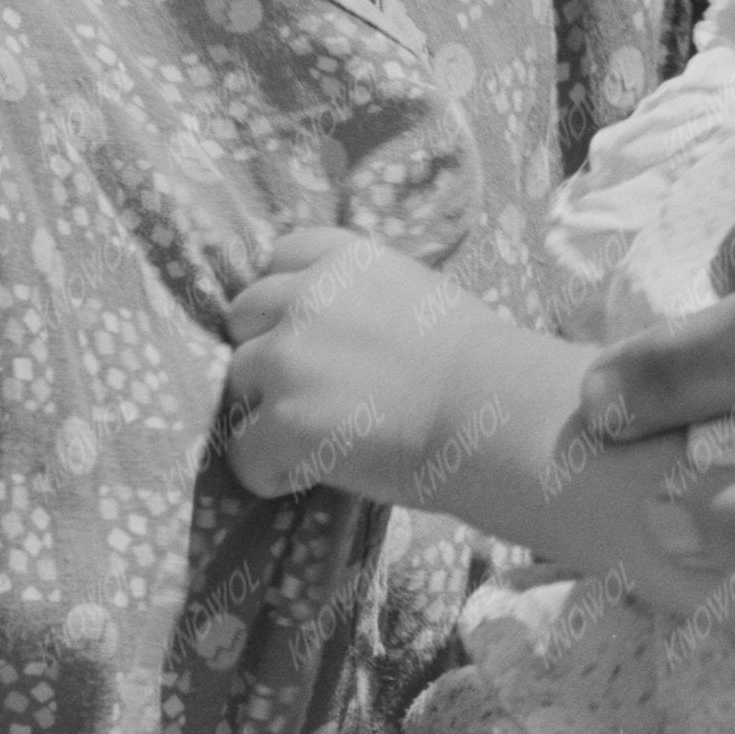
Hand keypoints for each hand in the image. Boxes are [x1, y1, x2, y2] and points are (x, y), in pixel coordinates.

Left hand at [222, 217, 464, 504]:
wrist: (497, 415)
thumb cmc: (482, 368)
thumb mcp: (418, 296)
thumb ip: (363, 298)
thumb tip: (336, 334)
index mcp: (344, 258)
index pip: (279, 258)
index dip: (289, 303)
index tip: (316, 339)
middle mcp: (306, 295)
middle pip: (245, 317)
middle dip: (270, 352)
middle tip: (315, 393)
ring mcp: (287, 356)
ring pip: (237, 382)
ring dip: (268, 410)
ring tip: (320, 438)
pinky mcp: (282, 419)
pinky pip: (244, 453)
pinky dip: (272, 472)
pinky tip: (315, 475)